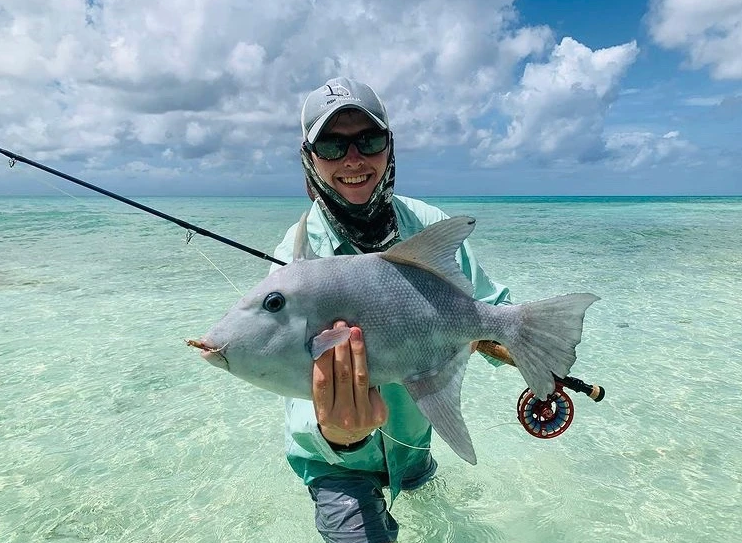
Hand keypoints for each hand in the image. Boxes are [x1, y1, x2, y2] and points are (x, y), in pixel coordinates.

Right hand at [312, 321, 387, 446]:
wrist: (349, 439)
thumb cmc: (332, 411)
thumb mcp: (322, 403)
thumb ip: (325, 383)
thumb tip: (324, 345)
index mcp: (324, 414)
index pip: (323, 382)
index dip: (324, 358)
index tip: (324, 336)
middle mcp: (343, 416)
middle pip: (343, 376)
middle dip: (342, 348)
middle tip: (341, 327)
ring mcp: (363, 416)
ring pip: (361, 377)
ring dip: (358, 351)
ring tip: (355, 332)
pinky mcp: (379, 415)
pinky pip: (373, 385)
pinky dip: (367, 366)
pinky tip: (364, 349)